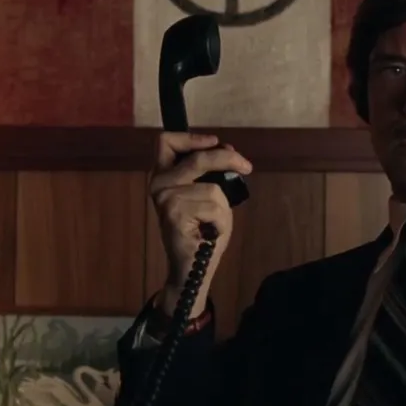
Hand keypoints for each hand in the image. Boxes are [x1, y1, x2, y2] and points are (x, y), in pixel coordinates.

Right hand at [149, 132, 252, 316]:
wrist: (193, 268)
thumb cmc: (202, 231)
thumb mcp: (210, 194)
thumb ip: (212, 172)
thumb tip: (226, 148)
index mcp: (164, 175)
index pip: (166, 141)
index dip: (193, 137)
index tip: (216, 142)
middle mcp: (159, 183)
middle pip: (197, 157)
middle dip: (227, 158)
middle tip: (246, 166)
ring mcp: (165, 198)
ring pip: (212, 188)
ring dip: (222, 206)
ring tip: (212, 223)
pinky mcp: (174, 213)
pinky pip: (213, 206)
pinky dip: (220, 220)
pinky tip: (208, 232)